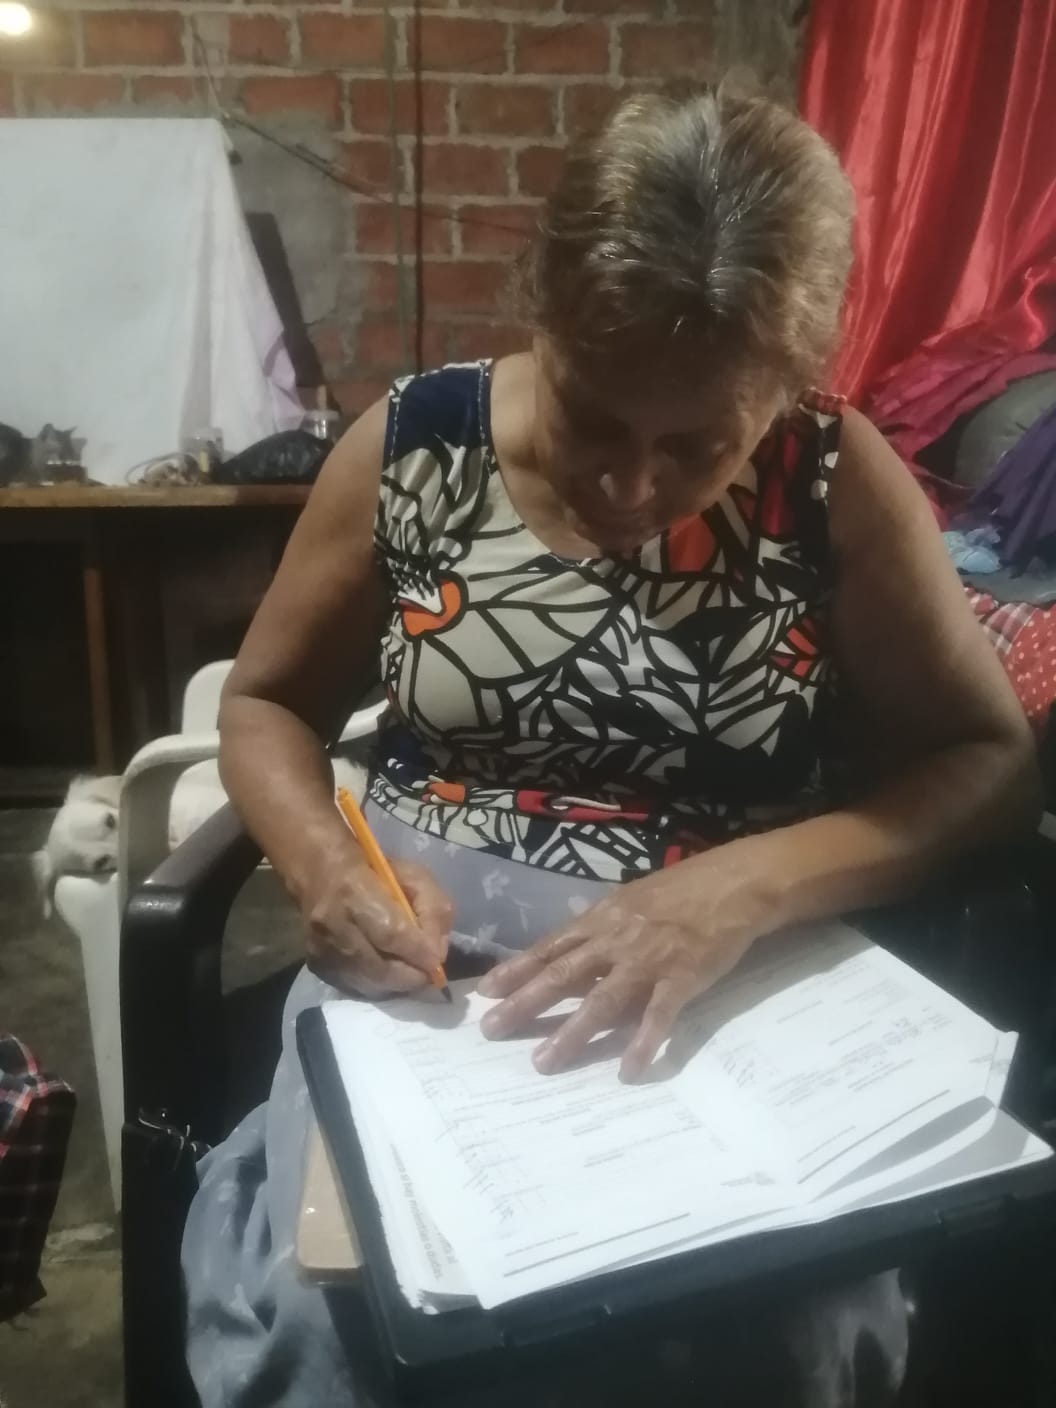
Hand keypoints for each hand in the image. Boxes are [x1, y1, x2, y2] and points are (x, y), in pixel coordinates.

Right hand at [301, 840, 452, 996]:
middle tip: (427, 974)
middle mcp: (332, 923)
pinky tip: (387, 973)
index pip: (391, 933)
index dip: (417, 953)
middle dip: (410, 977)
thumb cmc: (374, 870)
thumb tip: (436, 953)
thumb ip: (433, 909)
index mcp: (355, 890)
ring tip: (409, 973)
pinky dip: (377, 985)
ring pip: (367, 984)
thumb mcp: (413, 875)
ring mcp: (319, 948)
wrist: (319, 872)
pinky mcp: (315, 965)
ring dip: (395, 984)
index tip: (436, 962)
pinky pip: (354, 987)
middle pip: (378, 968)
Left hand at [477, 858, 760, 1079]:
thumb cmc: (680, 890)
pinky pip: (659, 1016)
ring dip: (572, 1033)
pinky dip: (643, 1043)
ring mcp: (649, 960)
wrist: (733, 884)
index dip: (517, 970)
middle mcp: (617, 940)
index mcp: (602, 919)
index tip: (486, 992)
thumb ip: (599, 926)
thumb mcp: (630, 900)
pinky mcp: (683, 978)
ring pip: (602, 1001)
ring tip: (545, 1061)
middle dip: (526, 1003)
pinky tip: (628, 1070)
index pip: (550, 947)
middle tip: (493, 1029)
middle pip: (563, 975)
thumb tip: (567, 949)